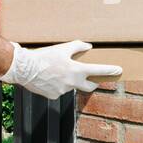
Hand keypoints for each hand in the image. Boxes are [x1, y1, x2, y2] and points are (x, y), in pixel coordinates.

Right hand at [0, 41, 121, 98]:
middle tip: (92, 78)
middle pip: (89, 86)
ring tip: (57, 72)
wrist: (24, 69)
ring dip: (70, 81)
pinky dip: (58, 85)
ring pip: (72, 87)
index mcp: (76, 70)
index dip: (110, 70)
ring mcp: (63, 91)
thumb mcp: (62, 48)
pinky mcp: (54, 96)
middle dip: (93, 82)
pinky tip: (50, 78)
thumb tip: (88, 46)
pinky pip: (60, 91)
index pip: (98, 70)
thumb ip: (77, 46)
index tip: (118, 70)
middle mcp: (72, 83)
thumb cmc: (43, 57)